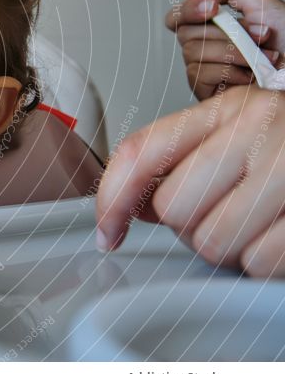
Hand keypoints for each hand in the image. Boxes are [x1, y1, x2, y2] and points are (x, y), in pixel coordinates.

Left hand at [96, 85, 284, 277]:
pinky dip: (265, 262)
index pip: (142, 150)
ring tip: (258, 222)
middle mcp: (259, 130)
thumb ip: (182, 160)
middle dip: (192, 224)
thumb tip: (132, 208)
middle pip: (174, 209)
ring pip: (212, 243)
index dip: (112, 197)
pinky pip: (258, 263)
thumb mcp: (239, 133)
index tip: (107, 233)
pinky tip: (281, 234)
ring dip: (230, 247)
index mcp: (228, 110)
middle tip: (227, 210)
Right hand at [166, 0, 284, 99]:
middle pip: (185, 32)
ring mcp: (202, 70)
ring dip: (234, 52)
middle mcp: (204, 47)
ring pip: (193, 52)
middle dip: (225, 32)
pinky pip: (200, 73)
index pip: (178, 16)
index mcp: (213, 26)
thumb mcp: (262, 3)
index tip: (213, 8)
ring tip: (260, 58)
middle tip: (257, 36)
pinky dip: (230, 71)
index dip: (188, 10)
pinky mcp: (204, 90)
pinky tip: (249, 76)